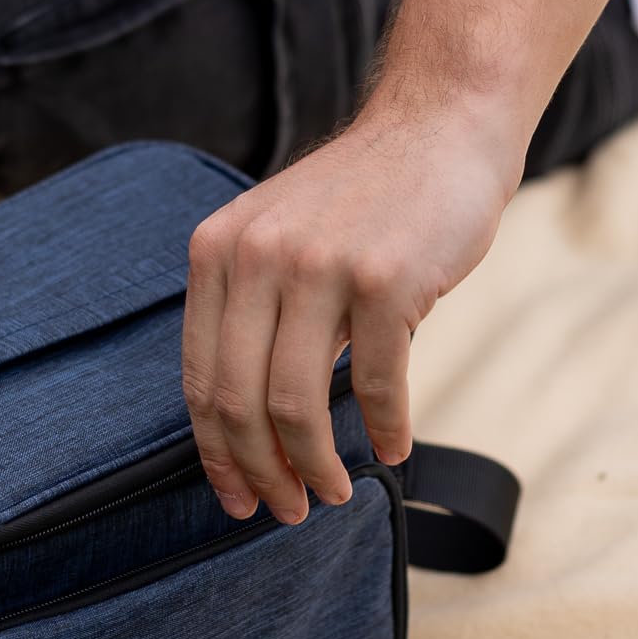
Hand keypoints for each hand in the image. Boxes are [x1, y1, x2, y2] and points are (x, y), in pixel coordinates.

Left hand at [180, 99, 521, 524]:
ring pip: (297, 404)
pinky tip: (391, 450)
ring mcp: (319, 267)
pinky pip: (375, 383)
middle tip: (286, 510)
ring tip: (333, 492)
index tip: (234, 496)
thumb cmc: (363, 199)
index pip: (199, 377)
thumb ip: (251, 308)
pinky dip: (384, 430)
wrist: (438, 128)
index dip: (214, 452)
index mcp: (217, 251)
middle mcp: (256, 256)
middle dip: (260, 473)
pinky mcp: (384, 280)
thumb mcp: (277, 235)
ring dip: (316, 466)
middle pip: (239, 401)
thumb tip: (243, 426)